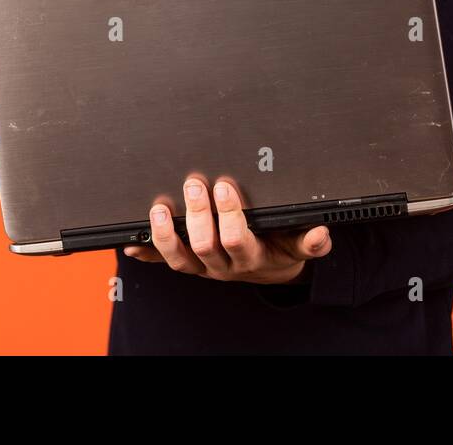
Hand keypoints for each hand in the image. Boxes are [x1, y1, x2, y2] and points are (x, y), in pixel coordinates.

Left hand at [123, 175, 331, 284]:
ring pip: (178, 259)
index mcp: (251, 256)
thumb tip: (322, 234)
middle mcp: (223, 265)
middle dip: (198, 214)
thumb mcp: (299, 244)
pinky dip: (146, 252)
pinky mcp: (188, 263)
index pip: (237, 240)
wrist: (271, 269)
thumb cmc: (281, 247)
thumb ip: (310, 240)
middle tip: (194, 184)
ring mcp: (202, 267)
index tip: (224, 186)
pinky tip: (131, 240)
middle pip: (204, 245)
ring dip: (166, 233)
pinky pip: (162, 262)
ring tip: (160, 208)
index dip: (228, 216)